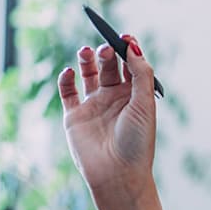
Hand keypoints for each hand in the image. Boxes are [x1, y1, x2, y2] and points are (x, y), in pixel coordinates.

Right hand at [58, 35, 156, 204]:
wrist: (118, 174)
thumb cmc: (137, 141)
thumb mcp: (144, 103)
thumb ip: (140, 73)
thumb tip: (132, 45)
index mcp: (136, 95)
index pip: (131, 65)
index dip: (127, 49)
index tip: (124, 36)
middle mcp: (115, 98)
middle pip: (109, 65)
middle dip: (107, 52)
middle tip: (105, 47)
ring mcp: (94, 106)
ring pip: (88, 74)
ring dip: (87, 60)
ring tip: (86, 51)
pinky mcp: (75, 116)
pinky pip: (67, 92)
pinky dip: (66, 79)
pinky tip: (69, 71)